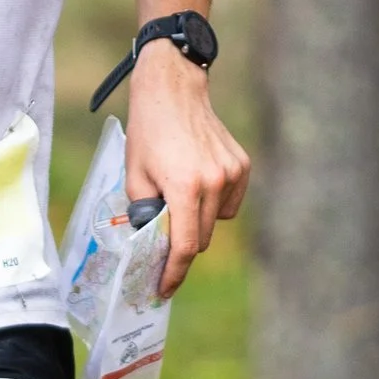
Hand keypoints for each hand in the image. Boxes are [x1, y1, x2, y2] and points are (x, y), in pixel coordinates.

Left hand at [122, 38, 249, 293]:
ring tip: (179, 195)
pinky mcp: (242, 166)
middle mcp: (214, 182)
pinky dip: (214, 204)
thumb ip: (146, 213)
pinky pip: (229, 204)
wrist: (174, 90)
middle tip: (162, 238)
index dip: (173, 272)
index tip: (163, 288)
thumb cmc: (148, 132)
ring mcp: (233, 174)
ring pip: (216, 222)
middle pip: (200, 238)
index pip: (183, 246)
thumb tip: (155, 243)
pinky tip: (198, 183)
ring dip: (197, 221)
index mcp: (185, 187)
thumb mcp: (135, 175)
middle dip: (180, 243)